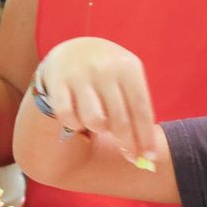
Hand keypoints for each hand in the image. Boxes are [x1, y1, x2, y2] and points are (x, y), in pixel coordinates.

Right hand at [34, 37, 158, 165]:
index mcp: (127, 67)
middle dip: (127, 144)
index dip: (145, 136)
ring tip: (99, 125)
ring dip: (98, 130)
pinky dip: (74, 125)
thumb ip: (137, 109)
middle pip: (120, 120)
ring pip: (94, 121)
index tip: (149, 157)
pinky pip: (68, 117)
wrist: (74, 48)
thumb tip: (146, 152)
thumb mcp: (127, 79)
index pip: (140, 109)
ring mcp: (80, 75)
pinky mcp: (57, 82)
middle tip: (131, 157)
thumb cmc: (109, 73)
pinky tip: (78, 121)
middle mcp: (105, 69)